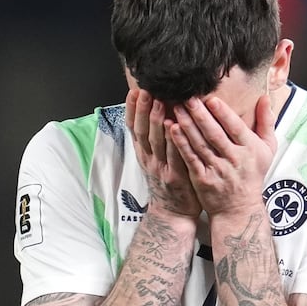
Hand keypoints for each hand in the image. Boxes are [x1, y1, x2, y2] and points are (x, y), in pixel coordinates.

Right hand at [125, 89, 201, 218]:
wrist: (172, 215)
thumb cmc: (168, 185)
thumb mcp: (155, 161)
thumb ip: (154, 141)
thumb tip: (154, 115)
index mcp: (144, 154)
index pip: (133, 128)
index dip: (132, 110)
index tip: (133, 91)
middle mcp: (149, 159)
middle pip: (141, 131)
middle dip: (142, 110)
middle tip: (144, 90)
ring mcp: (160, 168)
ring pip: (155, 141)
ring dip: (155, 121)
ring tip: (158, 102)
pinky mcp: (175, 177)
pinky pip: (173, 156)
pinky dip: (173, 140)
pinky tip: (174, 126)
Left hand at [169, 94, 276, 215]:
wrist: (239, 209)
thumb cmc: (252, 175)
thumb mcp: (267, 149)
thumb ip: (266, 122)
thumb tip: (265, 97)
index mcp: (251, 149)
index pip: (236, 128)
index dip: (223, 114)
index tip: (211, 99)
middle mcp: (234, 160)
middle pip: (215, 134)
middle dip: (200, 115)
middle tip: (188, 98)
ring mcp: (217, 171)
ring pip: (200, 145)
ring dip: (187, 126)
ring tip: (177, 108)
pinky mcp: (203, 179)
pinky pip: (190, 159)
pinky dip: (181, 144)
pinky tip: (172, 130)